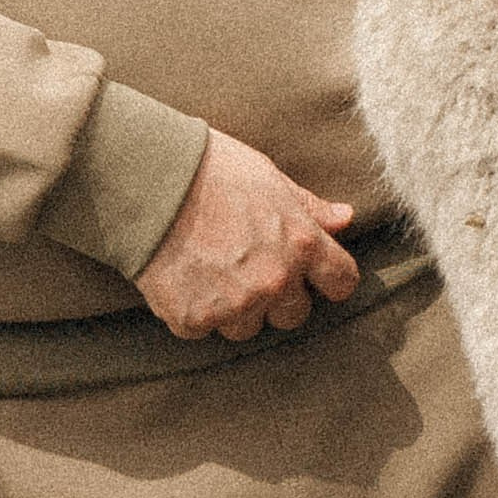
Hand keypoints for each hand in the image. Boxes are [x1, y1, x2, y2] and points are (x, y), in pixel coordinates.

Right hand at [135, 129, 359, 342]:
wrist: (151, 180)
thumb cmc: (214, 169)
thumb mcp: (271, 180)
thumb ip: (310, 208)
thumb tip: (346, 218)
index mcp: (302, 244)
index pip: (342, 282)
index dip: (329, 279)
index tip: (316, 276)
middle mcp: (275, 280)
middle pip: (295, 315)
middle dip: (278, 297)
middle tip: (249, 266)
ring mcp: (235, 304)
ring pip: (247, 327)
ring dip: (236, 307)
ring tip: (211, 269)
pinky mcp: (195, 319)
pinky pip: (204, 328)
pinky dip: (195, 310)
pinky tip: (184, 277)